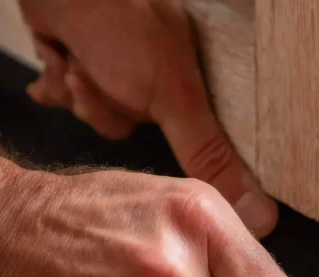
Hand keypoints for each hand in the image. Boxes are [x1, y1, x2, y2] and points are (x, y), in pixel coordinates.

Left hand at [17, 0, 278, 236]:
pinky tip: (61, 56)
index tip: (151, 114)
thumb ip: (210, 156)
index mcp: (192, 73)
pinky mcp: (81, 60)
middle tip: (104, 75)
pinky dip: (58, 80)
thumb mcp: (175, 96)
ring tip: (78, 58)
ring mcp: (118, 64)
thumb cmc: (120, 18)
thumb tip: (260, 214)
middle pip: (135, 126)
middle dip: (109, 107)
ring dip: (80, 92)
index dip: (168, 132)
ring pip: (99, 115)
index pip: (191, 135)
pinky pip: (70, 95)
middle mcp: (158, 70)